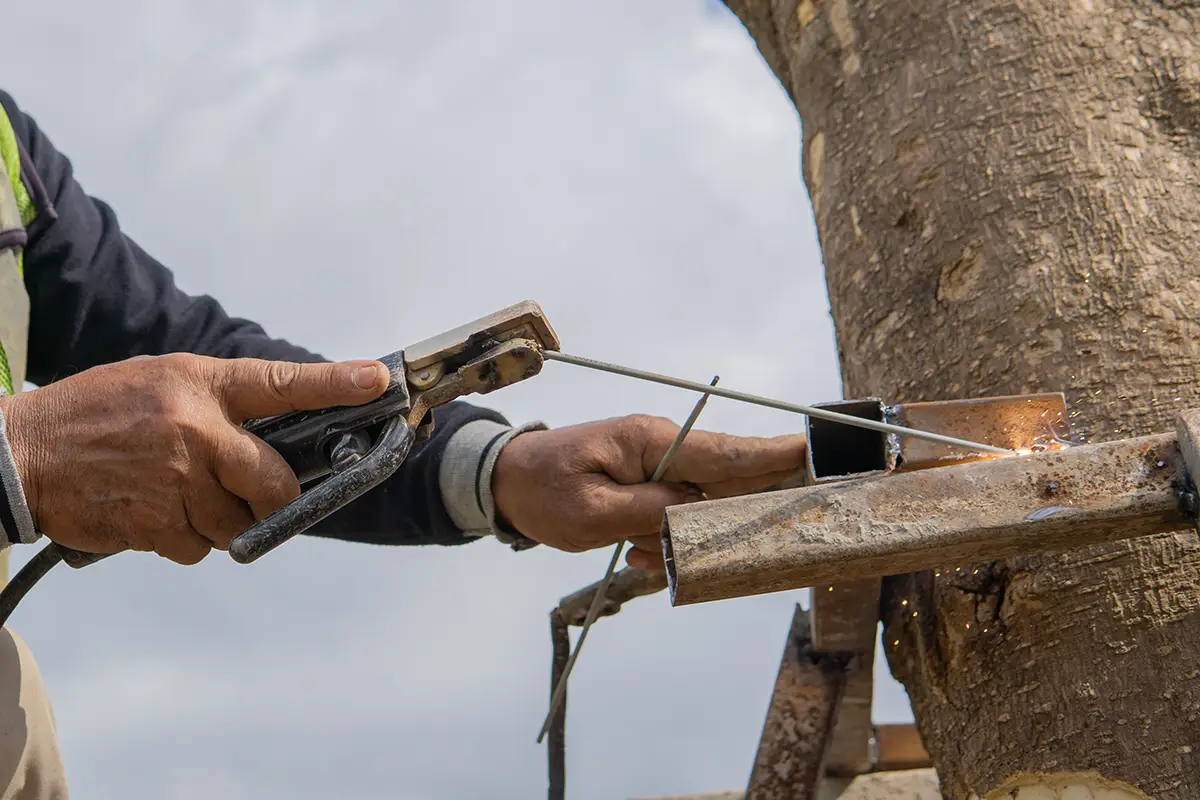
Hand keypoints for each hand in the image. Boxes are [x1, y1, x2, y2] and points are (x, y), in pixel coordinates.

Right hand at [0, 353, 387, 564]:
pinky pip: (199, 548)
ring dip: (220, 520)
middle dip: (277, 498)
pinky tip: (155, 512)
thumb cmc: (100, 413)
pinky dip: (186, 539)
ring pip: (237, 523)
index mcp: (201, 385)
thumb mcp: (163, 382)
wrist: (23, 453)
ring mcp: (176, 480)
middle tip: (263, 495)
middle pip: (275, 481)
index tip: (378, 383)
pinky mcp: (155, 524)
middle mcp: (196, 430)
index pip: (281, 383)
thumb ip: (222, 404)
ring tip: (178, 493)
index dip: (335, 383)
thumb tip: (283, 436)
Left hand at [491, 414, 805, 569]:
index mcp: (653, 442)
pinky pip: (679, 513)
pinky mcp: (649, 483)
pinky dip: (667, 539)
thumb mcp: (592, 513)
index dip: (778, 455)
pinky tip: (637, 555)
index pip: (729, 451)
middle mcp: (665, 447)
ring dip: (691, 536)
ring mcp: (658, 465)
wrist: (505, 480)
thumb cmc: (542, 490)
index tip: (821, 451)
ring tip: (643, 553)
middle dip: (754, 505)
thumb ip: (652, 512)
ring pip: (704, 502)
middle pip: (731, 476)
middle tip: (785, 527)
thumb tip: (700, 513)